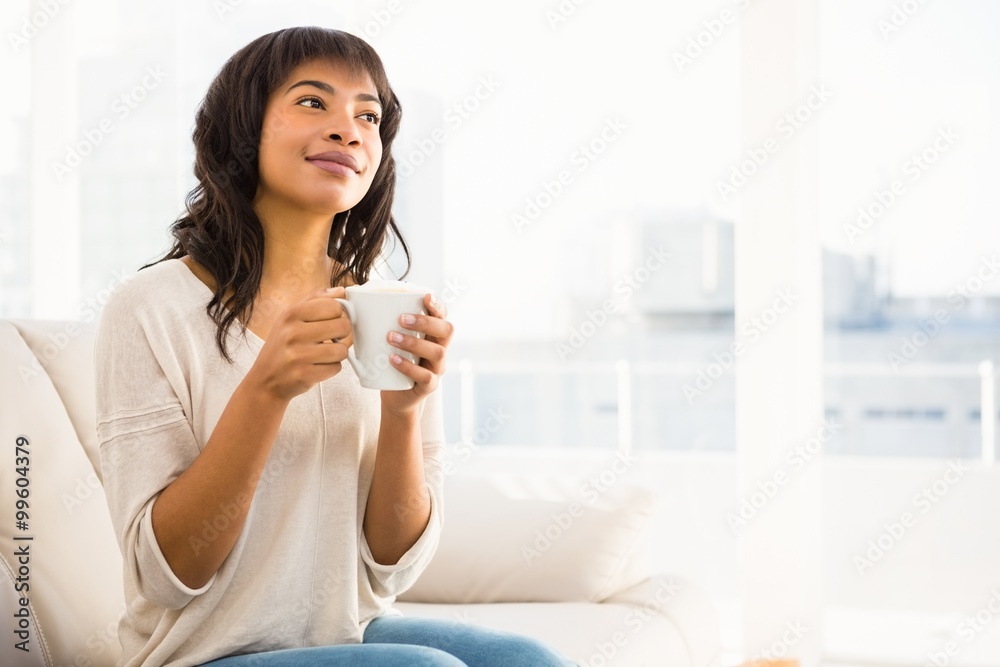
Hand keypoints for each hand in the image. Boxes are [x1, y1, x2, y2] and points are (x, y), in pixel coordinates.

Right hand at [246, 287, 353, 402]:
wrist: (265, 380)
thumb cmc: (281, 346)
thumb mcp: (290, 318)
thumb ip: (316, 300)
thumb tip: (342, 291)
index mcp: (291, 314)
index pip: (333, 305)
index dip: (338, 314)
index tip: (332, 320)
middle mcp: (293, 333)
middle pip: (343, 326)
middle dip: (342, 333)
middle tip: (331, 338)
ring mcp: (298, 355)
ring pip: (342, 350)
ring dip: (337, 353)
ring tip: (323, 353)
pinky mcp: (304, 375)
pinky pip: (336, 368)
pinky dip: (331, 368)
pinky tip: (318, 366)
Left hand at [380, 293, 453, 415]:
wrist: (395, 396)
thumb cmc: (392, 363)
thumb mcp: (391, 343)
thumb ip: (383, 325)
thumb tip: (357, 303)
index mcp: (433, 336)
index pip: (443, 316)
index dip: (438, 305)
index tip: (425, 296)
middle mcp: (439, 350)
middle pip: (446, 331)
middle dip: (426, 322)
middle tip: (401, 319)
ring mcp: (437, 369)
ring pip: (437, 352)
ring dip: (414, 342)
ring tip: (391, 337)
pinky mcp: (429, 386)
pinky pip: (425, 376)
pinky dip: (408, 366)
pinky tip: (393, 359)